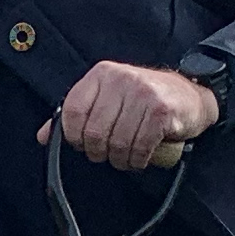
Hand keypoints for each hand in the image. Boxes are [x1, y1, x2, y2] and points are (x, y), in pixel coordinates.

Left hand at [50, 60, 217, 171]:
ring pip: (116, 143)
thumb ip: (76, 114)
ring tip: (126, 157)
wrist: (192, 95)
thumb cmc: (146, 100)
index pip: (72, 110)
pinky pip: (139, 147)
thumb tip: (42, 136)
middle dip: (99, 152)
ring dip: (120, 160)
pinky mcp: (161, 110)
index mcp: (101, 74)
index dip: (73, 136)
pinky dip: (137, 160)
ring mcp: (142, 93)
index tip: (82, 145)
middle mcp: (120, 79)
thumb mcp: (108, 99)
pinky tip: (141, 158)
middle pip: (94, 132)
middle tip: (108, 154)